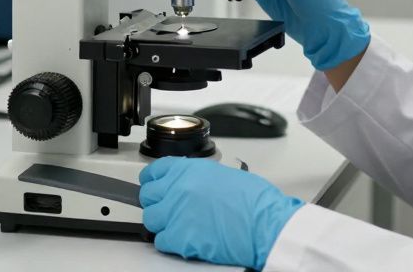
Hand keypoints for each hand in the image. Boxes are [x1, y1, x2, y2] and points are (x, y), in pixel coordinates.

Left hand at [139, 157, 302, 269]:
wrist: (265, 223)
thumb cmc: (254, 201)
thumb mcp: (223, 174)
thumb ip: (198, 177)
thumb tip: (189, 185)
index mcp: (189, 169)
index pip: (154, 171)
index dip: (152, 181)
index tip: (153, 185)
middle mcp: (178, 188)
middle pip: (147, 196)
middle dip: (157, 202)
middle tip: (167, 208)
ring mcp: (176, 213)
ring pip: (151, 219)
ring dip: (162, 223)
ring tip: (178, 225)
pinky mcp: (180, 237)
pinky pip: (161, 241)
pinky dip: (170, 242)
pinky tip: (184, 239)